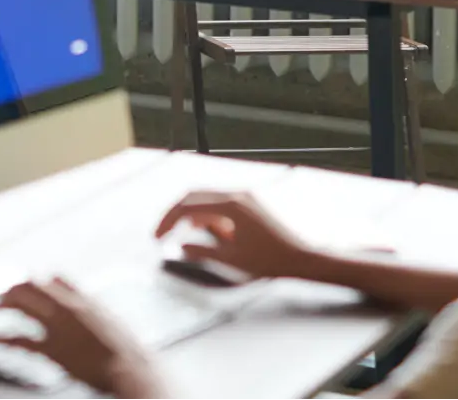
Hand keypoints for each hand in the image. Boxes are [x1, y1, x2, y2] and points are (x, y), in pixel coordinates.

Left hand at [0, 278, 164, 399]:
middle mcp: (69, 307)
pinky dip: (3, 339)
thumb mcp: (111, 320)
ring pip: (23, 304)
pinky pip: (21, 340)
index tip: (30, 284)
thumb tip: (85, 304)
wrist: (131, 368)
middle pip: (34, 285)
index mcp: (84, 300)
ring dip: (5, 304)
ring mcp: (59, 327)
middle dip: (16, 288)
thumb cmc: (126, 350)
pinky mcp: (53, 349)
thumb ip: (93, 309)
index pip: (57, 277)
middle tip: (6, 296)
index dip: (41, 280)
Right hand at [155, 190, 315, 281]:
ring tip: (184, 237)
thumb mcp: (231, 260)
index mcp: (229, 205)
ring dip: (193, 217)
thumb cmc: (269, 261)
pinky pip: (221, 206)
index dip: (168, 219)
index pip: (188, 205)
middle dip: (176, 213)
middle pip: (195, 196)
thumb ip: (202, 251)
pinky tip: (211, 237)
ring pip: (207, 200)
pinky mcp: (249, 206)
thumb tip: (180, 247)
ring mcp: (244, 198)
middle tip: (163, 231)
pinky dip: (209, 218)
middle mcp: (236, 195)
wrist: (300, 260)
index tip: (157, 235)